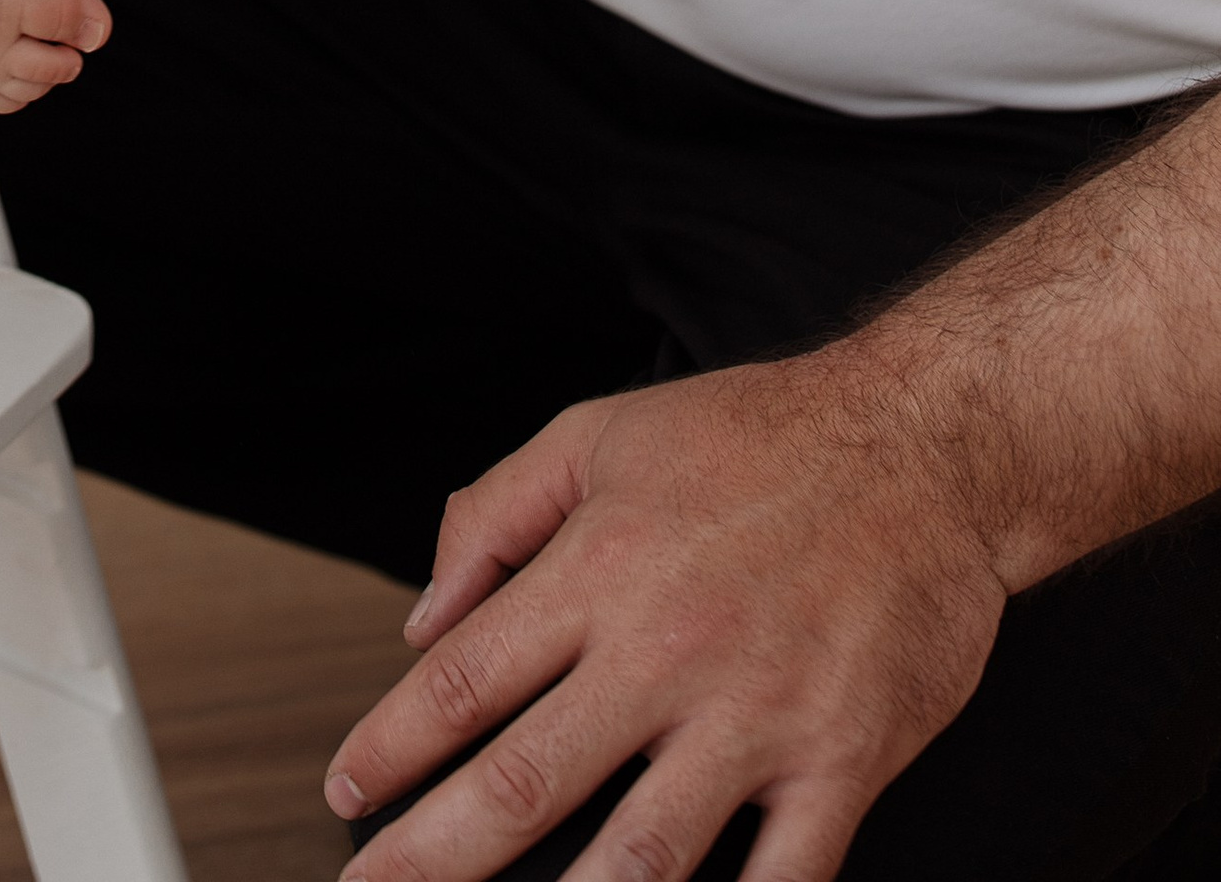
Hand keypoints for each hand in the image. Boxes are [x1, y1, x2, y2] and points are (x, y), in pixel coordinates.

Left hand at [324, 354, 1001, 881]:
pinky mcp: (840, 762)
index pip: (461, 681)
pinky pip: (782, 880)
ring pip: (641, 855)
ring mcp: (754, 716)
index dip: (389, 750)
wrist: (923, 443)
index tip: (347, 795)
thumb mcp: (598, 434)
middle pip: (522, 782)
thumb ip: (494, 515)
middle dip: (433, 857)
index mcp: (596, 569)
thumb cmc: (759, 436)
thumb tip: (421, 615)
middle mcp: (663, 650)